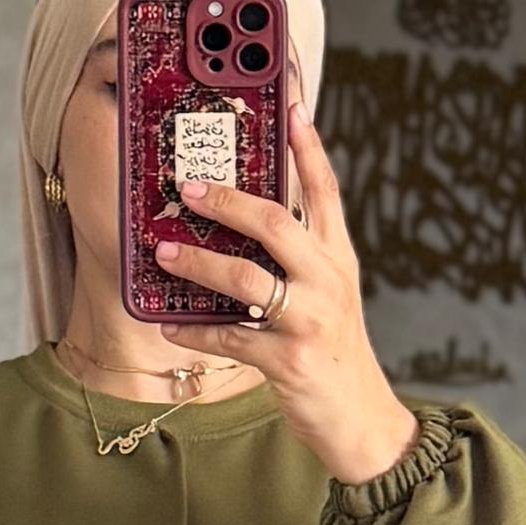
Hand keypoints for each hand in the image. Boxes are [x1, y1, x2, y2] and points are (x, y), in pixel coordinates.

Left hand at [154, 101, 419, 490]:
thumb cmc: (335, 353)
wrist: (362, 421)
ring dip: (198, 262)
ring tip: (163, 251)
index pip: (326, 190)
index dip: (307, 145)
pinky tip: (170, 327)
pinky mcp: (290, 362)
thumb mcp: (329, 296)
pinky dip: (195, 331)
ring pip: (246, 278)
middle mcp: (328, 281)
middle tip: (187, 185)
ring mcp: (310, 321)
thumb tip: (248, 221)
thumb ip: (301, 257)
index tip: (289, 103)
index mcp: (339, 259)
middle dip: (228, 200)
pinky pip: (230, 338)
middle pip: (277, 222)